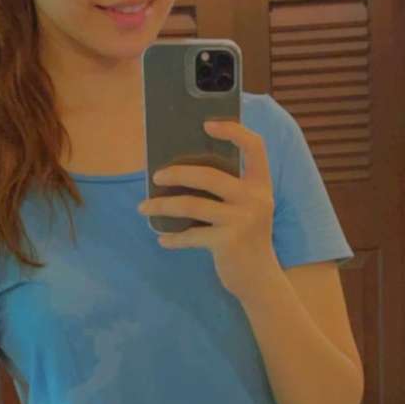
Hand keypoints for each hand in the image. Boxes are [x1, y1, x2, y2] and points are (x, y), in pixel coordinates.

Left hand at [136, 119, 278, 301]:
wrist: (259, 279)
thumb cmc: (245, 237)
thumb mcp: (246, 208)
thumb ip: (228, 189)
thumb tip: (180, 171)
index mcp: (261, 184)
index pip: (255, 146)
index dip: (233, 131)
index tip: (207, 124)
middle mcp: (255, 199)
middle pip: (209, 175)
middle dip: (176, 174)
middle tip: (156, 176)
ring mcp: (242, 220)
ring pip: (192, 205)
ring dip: (162, 206)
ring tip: (144, 207)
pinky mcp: (228, 242)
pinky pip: (191, 235)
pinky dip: (173, 237)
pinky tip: (162, 238)